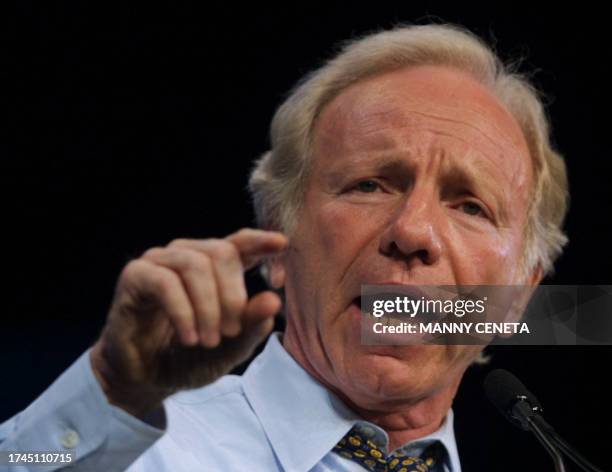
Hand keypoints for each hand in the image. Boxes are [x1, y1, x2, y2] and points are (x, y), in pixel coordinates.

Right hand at [90, 228, 286, 417]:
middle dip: (232, 296)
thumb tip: (274, 300)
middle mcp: (186, 255)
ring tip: (209, 340)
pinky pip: (165, 282)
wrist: (146, 380)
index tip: (281, 243)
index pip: (239, 242)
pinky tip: (189, 338)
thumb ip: (251, 324)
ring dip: (208, 306)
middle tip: (230, 332)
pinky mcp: (135, 276)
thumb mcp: (229, 347)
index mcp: (213, 266)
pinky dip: (183, 312)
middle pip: (222, 252)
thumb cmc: (189, 357)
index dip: (260, 240)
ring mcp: (159, 261)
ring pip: (195, 264)